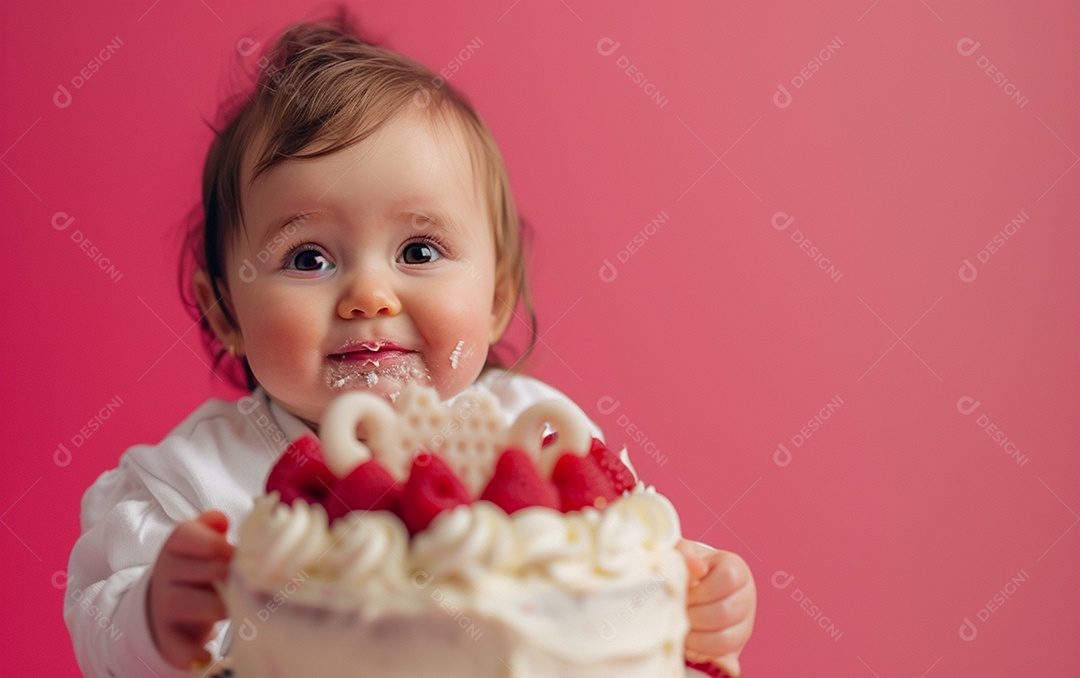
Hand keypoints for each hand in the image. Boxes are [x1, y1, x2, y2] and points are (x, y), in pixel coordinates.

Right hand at [148, 511, 233, 667]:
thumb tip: (221, 520)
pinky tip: (208, 654)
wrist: (168, 602)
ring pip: (199, 605)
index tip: (233, 553)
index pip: (189, 535)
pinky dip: (193, 652)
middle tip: (246, 581)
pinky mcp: (166, 634)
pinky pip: (177, 645)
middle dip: (234, 576)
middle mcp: (165, 572)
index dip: (218, 544)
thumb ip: (214, 528)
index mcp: (177, 543)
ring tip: (234, 606)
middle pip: (210, 570)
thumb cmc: (199, 567)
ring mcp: (164, 604)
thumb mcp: (203, 541)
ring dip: (223, 607)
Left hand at [677, 540, 755, 677]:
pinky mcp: (737, 645)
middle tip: (678, 614)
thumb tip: (694, 565)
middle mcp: (746, 596)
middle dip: (695, 616)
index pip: (728, 579)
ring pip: (725, 638)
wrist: (696, 586)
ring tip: (681, 629)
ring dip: (696, 637)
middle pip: (725, 612)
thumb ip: (686, 556)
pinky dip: (701, 652)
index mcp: (737, 569)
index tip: (685, 594)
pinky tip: (688, 643)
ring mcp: (745, 622)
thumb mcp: (686, 555)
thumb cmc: (689, 568)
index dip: (702, 590)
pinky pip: (722, 655)